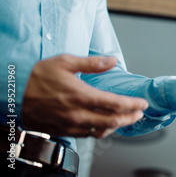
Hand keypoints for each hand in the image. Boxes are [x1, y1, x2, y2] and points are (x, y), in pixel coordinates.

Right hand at [22, 55, 148, 137]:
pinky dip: (100, 131)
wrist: (13, 93)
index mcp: (82, 95)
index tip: (142, 104)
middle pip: (112, 121)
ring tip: (125, 120)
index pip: (115, 104)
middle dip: (130, 118)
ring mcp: (70, 124)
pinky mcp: (62, 130)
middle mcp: (78, 113)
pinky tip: (104, 125)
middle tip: (139, 114)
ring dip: (116, 127)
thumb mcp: (65, 61)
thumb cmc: (37, 76)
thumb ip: (92, 63)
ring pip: (100, 131)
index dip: (132, 105)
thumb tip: (112, 61)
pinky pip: (86, 134)